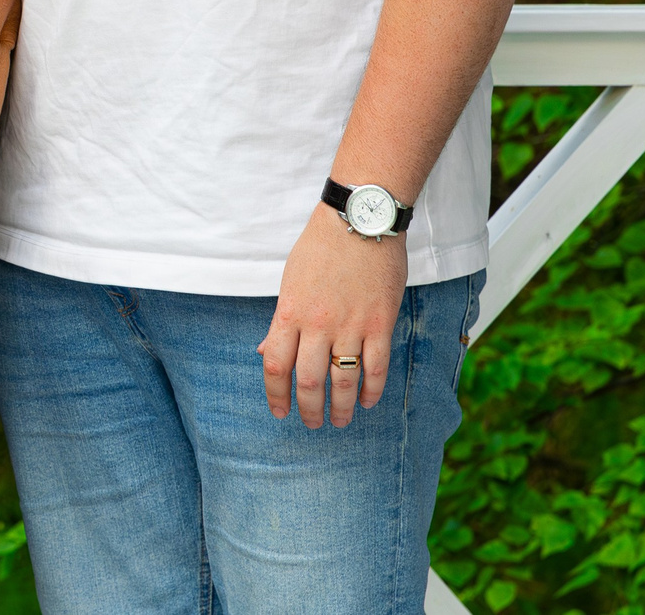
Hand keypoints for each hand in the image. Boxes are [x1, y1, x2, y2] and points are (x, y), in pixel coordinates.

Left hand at [259, 201, 408, 428]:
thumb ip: (281, 320)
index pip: (275, 364)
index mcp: (289, 312)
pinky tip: (369, 402)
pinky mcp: (380, 323)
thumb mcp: (290, 281)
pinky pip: (376, 367)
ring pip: (343, 382)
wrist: (359, 220)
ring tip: (341, 421)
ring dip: (342, 408)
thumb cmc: (320, 248)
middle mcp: (317, 324)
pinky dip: (372, 390)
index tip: (279, 411)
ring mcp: (350, 325)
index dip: (275, 393)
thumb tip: (265, 351)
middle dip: (308, 410)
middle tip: (311, 423)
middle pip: (309, 381)